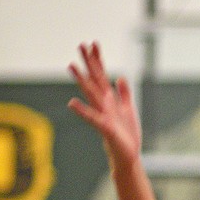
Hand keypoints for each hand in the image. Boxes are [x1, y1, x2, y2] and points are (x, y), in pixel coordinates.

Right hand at [68, 42, 142, 162]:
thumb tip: (121, 77)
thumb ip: (125, 93)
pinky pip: (92, 118)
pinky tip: (71, 103)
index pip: (102, 75)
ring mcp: (102, 114)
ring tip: (70, 66)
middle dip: (88, 62)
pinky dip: (82, 111)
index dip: (98, 59)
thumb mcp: (128, 110)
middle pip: (94, 79)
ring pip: (91, 93)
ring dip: (81, 80)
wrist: (127, 156)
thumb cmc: (126, 135)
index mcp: (109, 99)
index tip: (93, 43)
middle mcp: (103, 104)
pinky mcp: (104, 128)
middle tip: (80, 44)